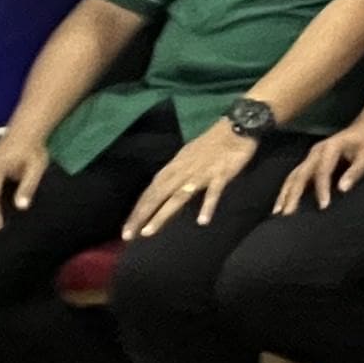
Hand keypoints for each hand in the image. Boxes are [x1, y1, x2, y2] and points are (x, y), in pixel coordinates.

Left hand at [123, 123, 257, 238]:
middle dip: (141, 215)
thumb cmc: (212, 143)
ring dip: (162, 214)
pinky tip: (202, 221)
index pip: (151, 190)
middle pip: (158, 195)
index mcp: (175, 166)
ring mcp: (201, 173)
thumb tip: (162, 188)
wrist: (236, 127)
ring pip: (178, 196)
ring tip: (148, 232)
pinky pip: (213, 192)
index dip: (138, 209)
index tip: (128, 227)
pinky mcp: (220, 174)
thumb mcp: (188, 156)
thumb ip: (176, 173)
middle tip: (127, 235)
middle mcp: (183, 171)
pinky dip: (207, 205)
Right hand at [276, 110, 363, 215]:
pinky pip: (296, 176)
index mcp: (331, 147)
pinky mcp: (311, 161)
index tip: (323, 206)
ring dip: (285, 193)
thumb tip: (342, 189)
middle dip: (293, 194)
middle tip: (287, 214)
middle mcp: (317, 151)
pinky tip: (282, 202)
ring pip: (294, 175)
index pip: (323, 170)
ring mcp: (312, 156)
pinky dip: (288, 189)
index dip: (322, 188)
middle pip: (301, 174)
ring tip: (277, 212)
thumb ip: (356, 171)